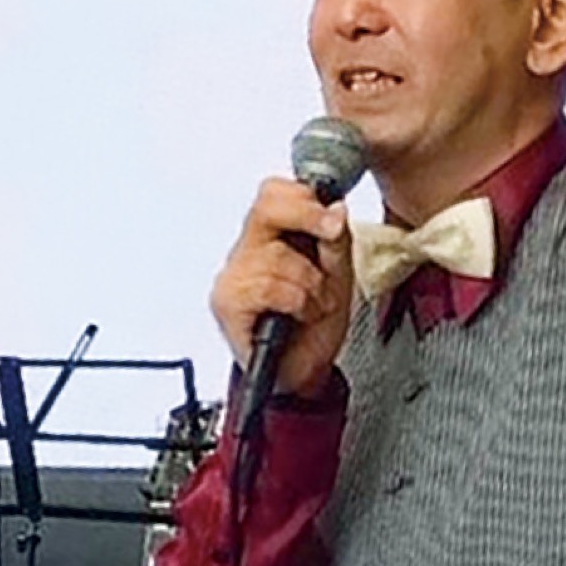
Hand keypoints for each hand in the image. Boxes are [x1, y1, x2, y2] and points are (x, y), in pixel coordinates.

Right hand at [211, 178, 353, 397]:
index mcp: (269, 237)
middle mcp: (245, 252)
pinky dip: (297, 302)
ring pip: (277, 255)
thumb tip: (334, 208)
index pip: (273, 192)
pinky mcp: (227, 305)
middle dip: (307, 219)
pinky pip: (268, 287)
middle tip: (328, 236)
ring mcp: (232, 277)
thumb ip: (335, 239)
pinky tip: (300, 316)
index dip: (304, 197)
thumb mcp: (339, 274)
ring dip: (311, 283)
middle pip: (266, 207)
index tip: (331, 218)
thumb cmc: (314, 326)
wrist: (302, 373)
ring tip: (315, 304)